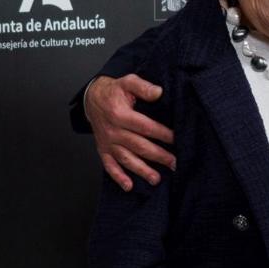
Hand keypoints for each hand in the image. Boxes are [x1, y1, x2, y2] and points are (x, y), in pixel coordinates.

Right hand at [86, 73, 175, 190]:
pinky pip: (109, 165)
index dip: (162, 134)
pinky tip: (128, 186)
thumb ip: (143, 87)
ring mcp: (107, 142)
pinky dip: (118, 177)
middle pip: (139, 146)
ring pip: (126, 159)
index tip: (176, 139)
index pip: (145, 127)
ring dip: (141, 170)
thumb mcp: (127, 82)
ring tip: (156, 179)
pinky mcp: (103, 149)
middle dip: (158, 156)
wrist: (92, 98)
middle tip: (174, 163)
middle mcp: (113, 130)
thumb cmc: (113, 91)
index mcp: (120, 114)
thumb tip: (159, 92)